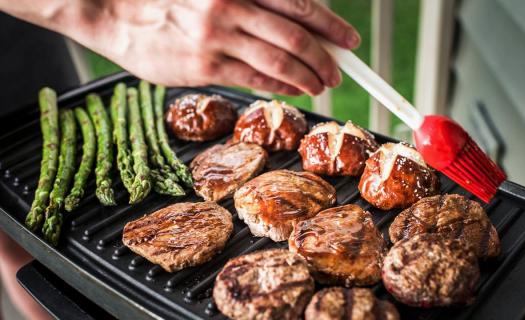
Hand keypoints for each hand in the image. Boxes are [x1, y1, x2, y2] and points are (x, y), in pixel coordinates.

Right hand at [79, 0, 359, 94]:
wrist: (111, 8)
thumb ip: (251, 0)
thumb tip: (294, 18)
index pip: (299, 4)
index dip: (330, 25)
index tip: (349, 40)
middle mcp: (230, 6)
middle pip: (295, 36)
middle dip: (324, 57)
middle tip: (339, 70)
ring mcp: (217, 38)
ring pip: (279, 61)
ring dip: (307, 75)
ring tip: (322, 83)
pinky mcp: (204, 67)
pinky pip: (253, 78)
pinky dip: (279, 86)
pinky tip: (293, 89)